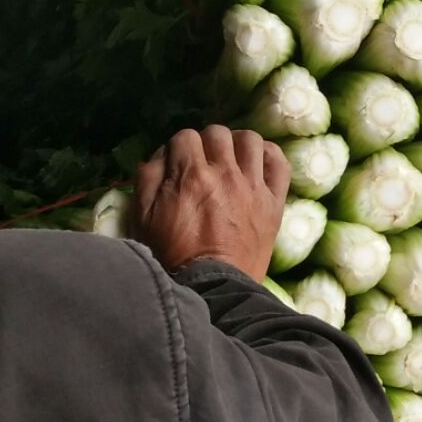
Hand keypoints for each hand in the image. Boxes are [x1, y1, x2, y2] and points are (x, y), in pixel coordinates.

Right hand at [133, 127, 289, 279]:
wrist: (213, 289)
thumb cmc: (172, 257)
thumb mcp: (143, 219)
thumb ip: (148, 181)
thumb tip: (159, 156)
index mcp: (189, 175)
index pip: (184, 137)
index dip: (179, 148)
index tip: (179, 164)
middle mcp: (224, 173)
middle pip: (217, 133)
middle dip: (206, 143)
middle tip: (203, 163)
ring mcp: (252, 186)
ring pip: (249, 140)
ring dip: (237, 144)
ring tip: (231, 159)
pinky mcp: (273, 202)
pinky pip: (279, 163)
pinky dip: (269, 156)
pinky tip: (257, 163)